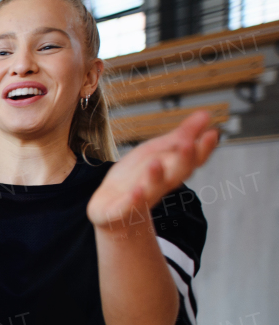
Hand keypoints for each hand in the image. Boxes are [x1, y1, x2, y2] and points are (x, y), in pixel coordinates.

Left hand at [87, 109, 217, 230]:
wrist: (111, 207)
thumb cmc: (137, 176)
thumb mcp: (158, 150)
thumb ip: (181, 135)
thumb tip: (206, 114)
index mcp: (171, 170)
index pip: (191, 160)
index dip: (202, 149)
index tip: (212, 134)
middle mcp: (160, 185)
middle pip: (175, 174)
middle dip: (183, 161)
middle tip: (188, 145)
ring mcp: (141, 198)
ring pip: (153, 189)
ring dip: (155, 177)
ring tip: (156, 163)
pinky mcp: (121, 210)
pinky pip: (129, 206)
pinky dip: (134, 200)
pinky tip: (136, 191)